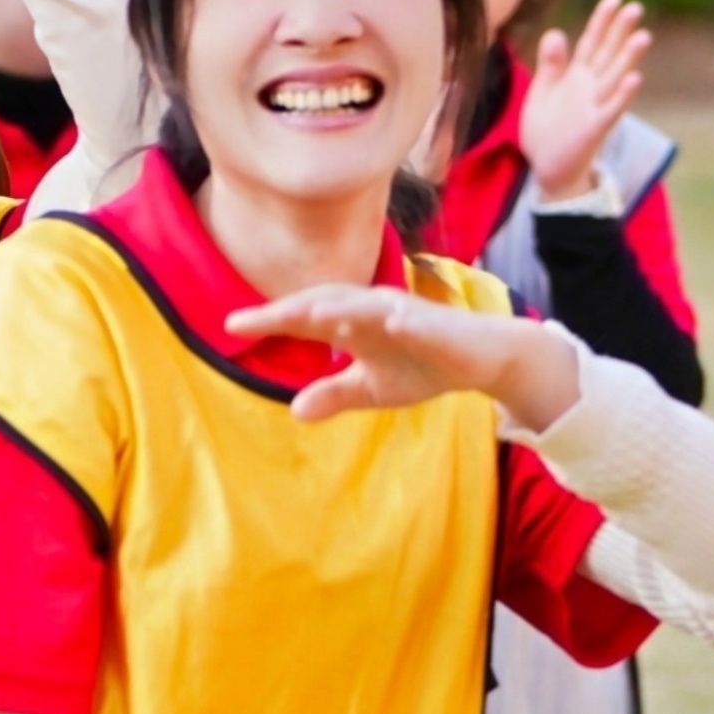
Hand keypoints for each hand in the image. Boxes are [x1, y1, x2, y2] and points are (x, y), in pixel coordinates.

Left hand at [222, 283, 582, 435]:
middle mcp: (372, 311)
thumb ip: (335, 395)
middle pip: (326, 303)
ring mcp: (405, 314)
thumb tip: (294, 411)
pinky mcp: (438, 326)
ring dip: (340, 307)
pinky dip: (406, 319)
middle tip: (253, 319)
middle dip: (290, 310)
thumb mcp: (372, 388)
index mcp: (353, 324)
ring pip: (367, 306)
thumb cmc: (424, 364)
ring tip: (308, 316)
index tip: (230, 327)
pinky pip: (420, 321)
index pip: (303, 319)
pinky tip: (393, 321)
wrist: (483, 360)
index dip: (269, 321)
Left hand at [515, 0, 651, 203]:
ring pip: (615, 78)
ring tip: (643, 36)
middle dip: (620, 32)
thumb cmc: (546, 128)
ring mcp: (595, 106)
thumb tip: (555, 31)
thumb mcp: (543, 90)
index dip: (602, 21)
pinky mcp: (595, 128)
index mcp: (577, 75)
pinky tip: (635, 78)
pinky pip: (611, 109)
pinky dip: (623, 94)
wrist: (546, 167)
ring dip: (629, 58)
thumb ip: (551, 64)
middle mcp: (591, 87)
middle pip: (608, 54)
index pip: (592, 42)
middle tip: (635, 7)